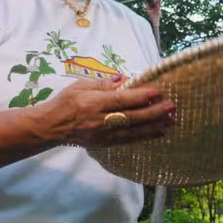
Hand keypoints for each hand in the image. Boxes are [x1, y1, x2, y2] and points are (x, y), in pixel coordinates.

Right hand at [35, 76, 175, 148]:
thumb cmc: (66, 102)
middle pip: (131, 117)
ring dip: (154, 126)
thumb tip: (125, 78)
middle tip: (171, 107)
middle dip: (153, 113)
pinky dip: (145, 137)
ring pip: (133, 132)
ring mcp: (103, 135)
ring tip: (172, 121)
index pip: (120, 99)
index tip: (157, 91)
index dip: (140, 96)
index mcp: (93, 103)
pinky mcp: (105, 144)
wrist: (51, 127)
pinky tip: (159, 132)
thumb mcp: (80, 85)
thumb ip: (103, 82)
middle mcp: (99, 120)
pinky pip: (129, 140)